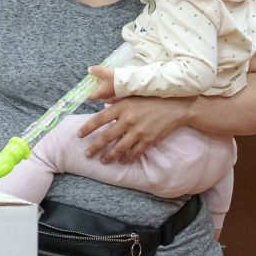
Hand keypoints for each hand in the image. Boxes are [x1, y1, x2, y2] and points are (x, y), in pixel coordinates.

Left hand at [79, 94, 193, 163]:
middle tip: (87, 154)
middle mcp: (128, 120)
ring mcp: (138, 131)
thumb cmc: (152, 98)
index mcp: (122, 107)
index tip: (79, 135)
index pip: (99, 119)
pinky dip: (127, 158)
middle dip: (94, 147)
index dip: (87, 128)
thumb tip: (102, 101)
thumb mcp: (132, 95)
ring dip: (109, 156)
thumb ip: (116, 98)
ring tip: (102, 161)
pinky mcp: (148, 140)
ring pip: (119, 148)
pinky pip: (134, 153)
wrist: (176, 106)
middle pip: (106, 137)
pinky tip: (122, 161)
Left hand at [86, 66, 116, 101]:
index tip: (83, 88)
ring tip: (100, 77)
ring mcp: (111, 95)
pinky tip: (108, 78)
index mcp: (100, 94)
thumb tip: (90, 70)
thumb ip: (96, 71)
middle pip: (96, 93)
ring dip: (100, 85)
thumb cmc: (116, 79)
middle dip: (93, 87)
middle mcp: (105, 96)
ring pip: (103, 91)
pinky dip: (106, 85)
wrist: (131, 82)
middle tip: (92, 79)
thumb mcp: (104, 72)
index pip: (89, 97)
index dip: (85, 93)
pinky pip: (108, 89)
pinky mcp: (116, 92)